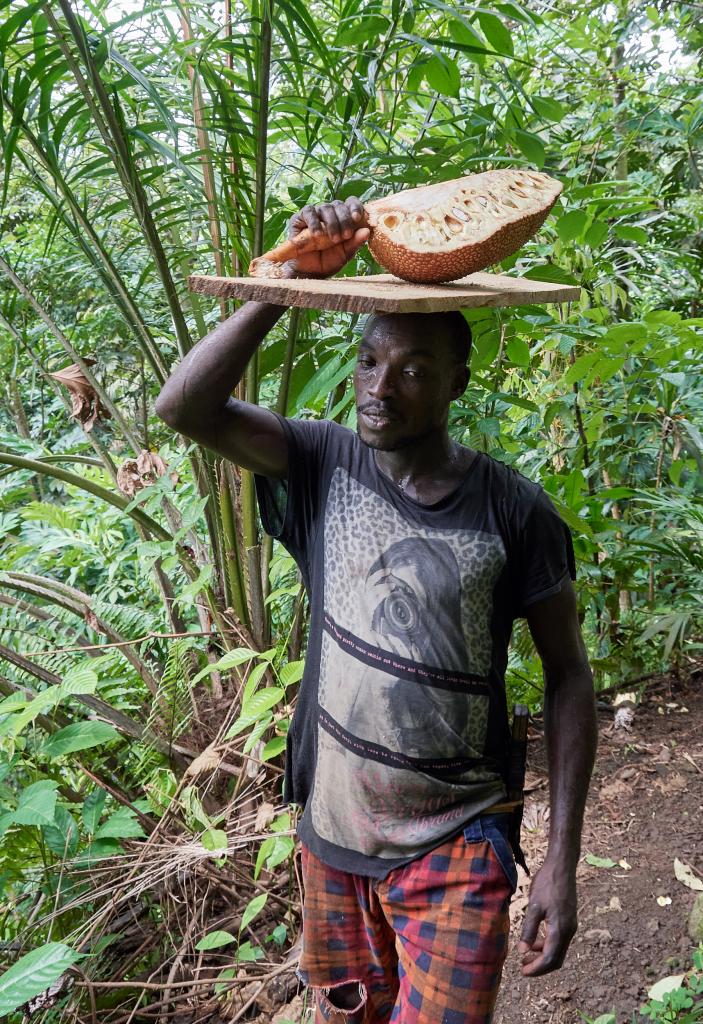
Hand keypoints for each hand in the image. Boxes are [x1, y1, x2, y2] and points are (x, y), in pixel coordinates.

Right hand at [285, 197, 369, 277]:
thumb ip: (355, 243)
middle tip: (345, 236)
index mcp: (343, 218)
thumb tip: (367, 230)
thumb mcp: (345, 254)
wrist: (308, 272)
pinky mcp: (300, 218)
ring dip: (331, 222)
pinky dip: (314, 222)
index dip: (355, 207)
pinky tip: (318, 235)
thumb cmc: (328, 262)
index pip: (351, 203)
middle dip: (344, 220)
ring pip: (325, 207)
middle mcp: (330, 213)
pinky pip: (308, 212)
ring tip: (333, 239)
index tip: (357, 218)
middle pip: (339, 205)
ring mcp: (315, 214)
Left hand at [519, 857, 576, 975]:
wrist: (562, 866)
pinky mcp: (569, 920)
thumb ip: (529, 929)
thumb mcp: (534, 906)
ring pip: (558, 950)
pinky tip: (535, 941)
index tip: (523, 972)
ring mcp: (570, 926)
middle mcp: (569, 931)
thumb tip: (522, 951)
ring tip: (526, 955)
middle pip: (556, 959)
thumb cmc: (547, 883)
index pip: (550, 959)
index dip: (536, 969)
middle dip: (540, 966)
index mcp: (560, 930)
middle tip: (523, 967)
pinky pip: (559, 940)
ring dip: (543, 956)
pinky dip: (548, 945)